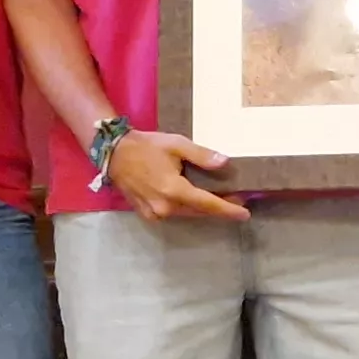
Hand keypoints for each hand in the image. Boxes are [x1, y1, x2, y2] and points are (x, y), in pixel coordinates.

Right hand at [107, 129, 248, 221]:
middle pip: (199, 211)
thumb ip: (201, 155)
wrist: (114, 154)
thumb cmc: (146, 147)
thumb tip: (225, 162)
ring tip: (219, 198)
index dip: (228, 209)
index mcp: (173, 190)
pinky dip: (186, 208)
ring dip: (203, 208)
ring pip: (187, 213)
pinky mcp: (147, 214)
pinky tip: (194, 198)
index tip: (244, 213)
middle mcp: (165, 207)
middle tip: (236, 199)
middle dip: (219, 207)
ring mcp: (155, 213)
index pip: (208, 204)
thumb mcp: (176, 144)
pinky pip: (173, 213)